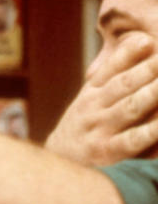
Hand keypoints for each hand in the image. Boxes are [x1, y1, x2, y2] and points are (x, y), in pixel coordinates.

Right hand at [46, 32, 157, 164]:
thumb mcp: (90, 97)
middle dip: (148, 69)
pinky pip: (133, 140)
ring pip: (129, 108)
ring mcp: (99, 130)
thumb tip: (144, 39)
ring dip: (152, 94)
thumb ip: (114, 72)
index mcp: (91, 92)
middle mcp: (93, 108)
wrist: (57, 164)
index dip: (129, 54)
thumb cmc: (85, 126)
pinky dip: (151, 131)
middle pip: (123, 85)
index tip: (148, 40)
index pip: (111, 68)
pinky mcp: (106, 152)